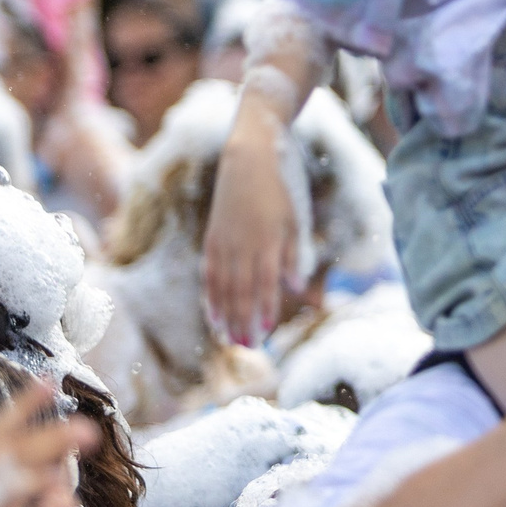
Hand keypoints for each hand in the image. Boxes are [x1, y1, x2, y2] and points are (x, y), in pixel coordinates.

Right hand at [202, 112, 302, 344]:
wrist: (249, 158)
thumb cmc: (280, 189)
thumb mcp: (294, 219)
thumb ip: (292, 254)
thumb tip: (295, 287)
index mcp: (267, 241)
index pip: (264, 285)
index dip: (263, 310)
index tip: (265, 333)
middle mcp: (242, 246)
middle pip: (241, 293)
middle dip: (243, 322)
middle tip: (247, 347)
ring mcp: (224, 243)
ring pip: (223, 288)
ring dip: (226, 316)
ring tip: (230, 339)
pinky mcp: (212, 238)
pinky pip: (209, 274)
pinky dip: (211, 296)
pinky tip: (213, 315)